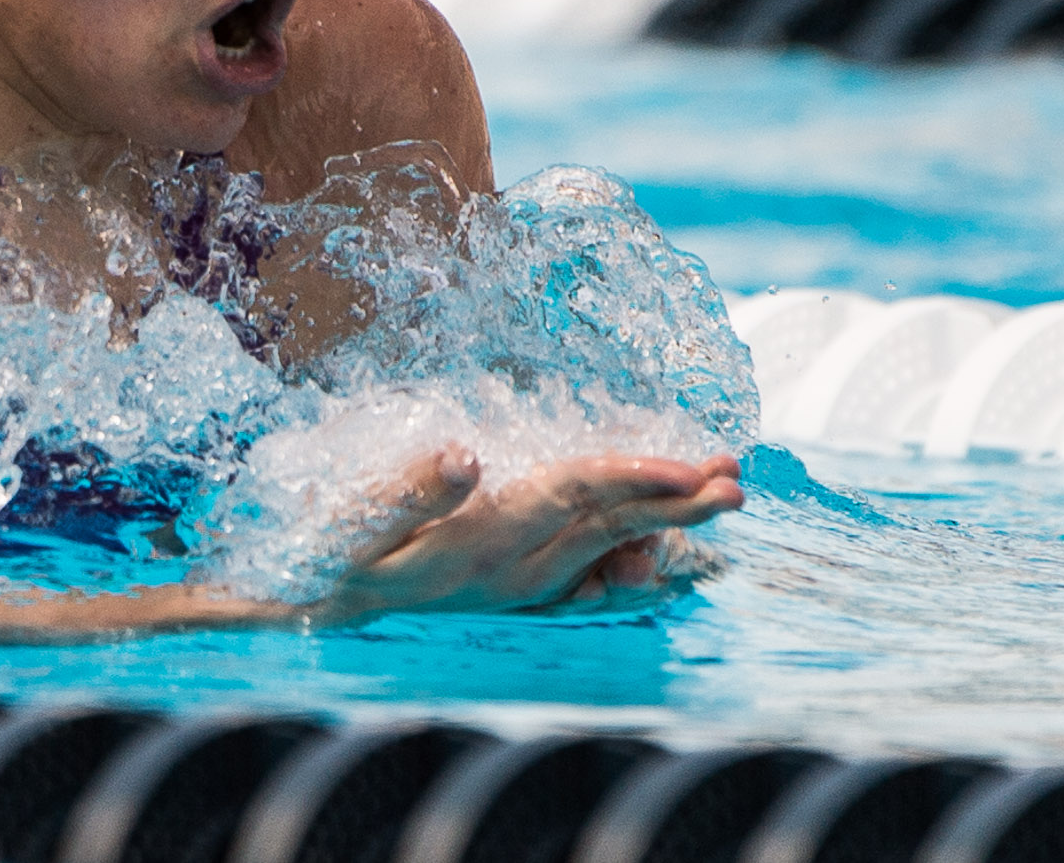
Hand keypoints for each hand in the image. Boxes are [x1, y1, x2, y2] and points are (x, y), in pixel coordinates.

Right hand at [314, 450, 743, 620]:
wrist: (326, 604)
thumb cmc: (339, 549)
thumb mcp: (359, 518)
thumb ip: (410, 489)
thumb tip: (464, 457)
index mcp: (487, 540)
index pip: (575, 499)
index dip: (632, 479)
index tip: (686, 469)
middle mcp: (518, 569)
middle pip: (611, 525)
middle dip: (676, 502)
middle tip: (737, 481)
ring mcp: (524, 585)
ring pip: (610, 545)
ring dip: (667, 521)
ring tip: (719, 497)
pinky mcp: (521, 590)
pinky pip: (592, 575)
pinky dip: (634, 560)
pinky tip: (661, 555)